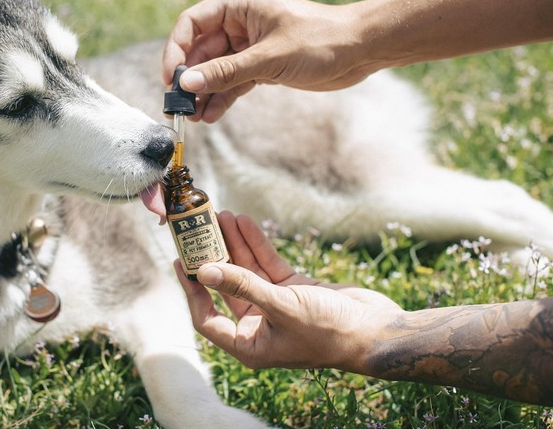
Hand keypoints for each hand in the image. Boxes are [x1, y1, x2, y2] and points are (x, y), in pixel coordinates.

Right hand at [162, 0, 371, 122]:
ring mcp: (248, 45)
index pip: (191, 24)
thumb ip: (226, 72)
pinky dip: (221, 98)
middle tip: (178, 108)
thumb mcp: (269, 58)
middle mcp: (238, 23)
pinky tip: (212, 116)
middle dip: (188, 80)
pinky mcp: (260, 65)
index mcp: (238, 5)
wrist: (360, 50)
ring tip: (193, 118)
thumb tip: (187, 84)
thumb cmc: (321, 40)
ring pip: (214, 70)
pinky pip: (231, 82)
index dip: (176, 51)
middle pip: (199, 51)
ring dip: (203, 93)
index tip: (171, 80)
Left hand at [174, 211, 401, 370]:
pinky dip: (256, 244)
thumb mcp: (282, 307)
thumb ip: (243, 286)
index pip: (207, 318)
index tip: (182, 262)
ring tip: (221, 215)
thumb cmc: (330, 331)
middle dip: (213, 257)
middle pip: (225, 287)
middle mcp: (258, 326)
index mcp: (250, 345)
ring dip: (233, 244)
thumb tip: (205, 271)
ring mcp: (275, 306)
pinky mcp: (293, 289)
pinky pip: (267, 264)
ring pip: (246, 271)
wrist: (377, 330)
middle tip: (198, 230)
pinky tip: (244, 222)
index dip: (192, 290)